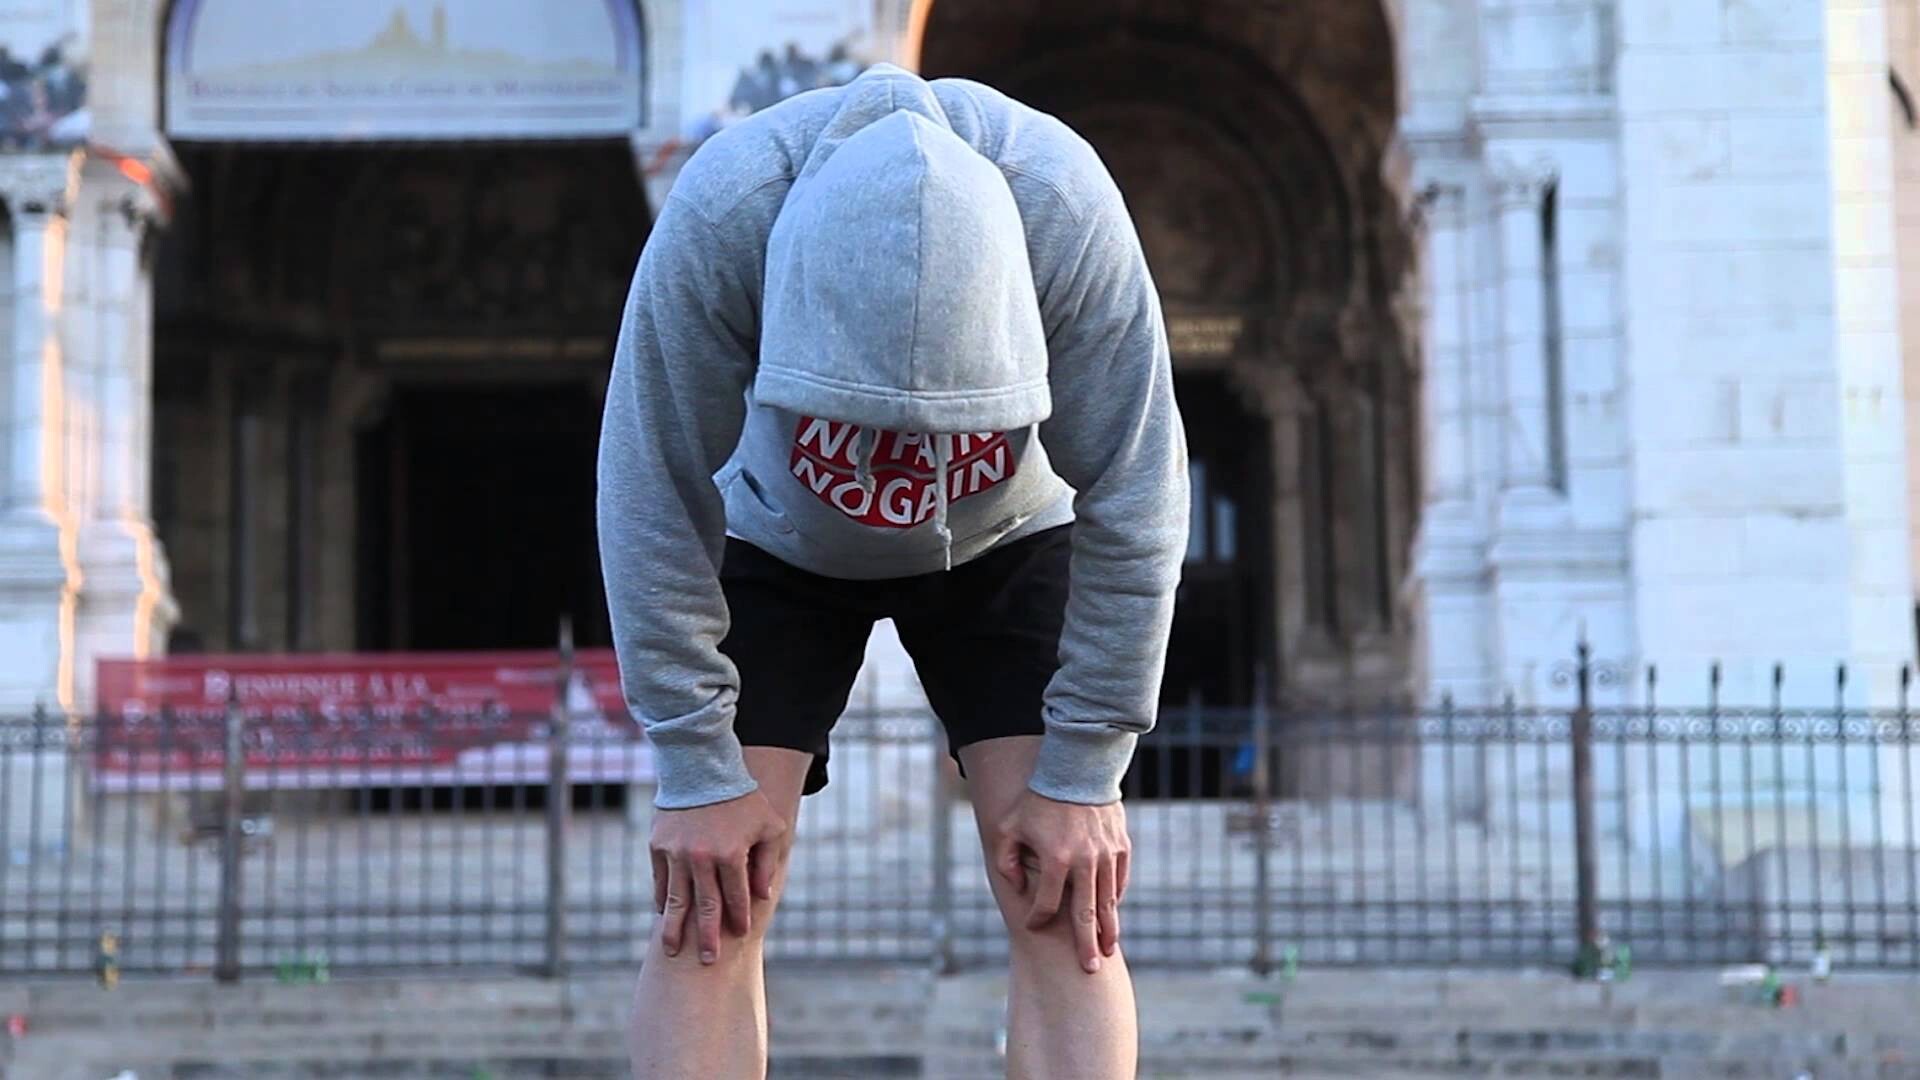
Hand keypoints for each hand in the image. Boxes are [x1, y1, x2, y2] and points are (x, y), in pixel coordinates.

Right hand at [649, 788, 787, 964]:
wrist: (701, 767)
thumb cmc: (742, 797)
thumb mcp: (768, 825)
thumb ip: (767, 861)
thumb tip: (762, 895)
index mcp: (730, 854)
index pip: (736, 896)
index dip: (739, 917)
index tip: (741, 934)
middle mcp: (701, 858)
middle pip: (705, 907)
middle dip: (707, 937)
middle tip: (707, 961)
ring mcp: (676, 854)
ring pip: (676, 900)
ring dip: (674, 927)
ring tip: (672, 950)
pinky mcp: (658, 846)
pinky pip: (660, 881)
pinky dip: (661, 899)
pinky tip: (662, 915)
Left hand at [991, 789, 1130, 973]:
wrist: (1079, 768)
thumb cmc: (1039, 797)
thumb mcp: (1010, 825)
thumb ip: (1006, 859)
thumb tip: (1016, 888)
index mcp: (1056, 859)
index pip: (1047, 903)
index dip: (1038, 917)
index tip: (1033, 925)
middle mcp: (1085, 862)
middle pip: (1085, 914)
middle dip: (1086, 945)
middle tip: (1090, 970)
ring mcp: (1107, 855)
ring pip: (1107, 901)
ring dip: (1108, 927)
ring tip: (1108, 949)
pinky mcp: (1121, 846)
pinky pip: (1119, 879)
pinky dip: (1115, 896)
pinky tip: (1111, 911)